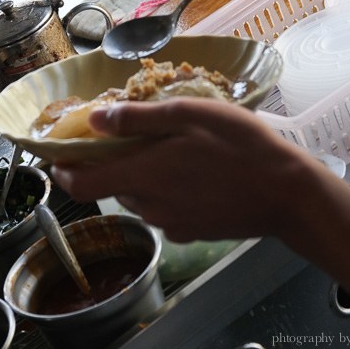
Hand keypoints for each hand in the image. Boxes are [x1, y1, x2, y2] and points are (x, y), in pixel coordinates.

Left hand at [50, 98, 323, 242]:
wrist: (289, 195)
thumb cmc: (240, 147)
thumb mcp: (187, 115)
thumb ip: (136, 119)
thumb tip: (95, 119)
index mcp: (140, 175)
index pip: (79, 185)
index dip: (62, 170)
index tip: (60, 154)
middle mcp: (148, 205)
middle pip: (110, 186)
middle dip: (111, 162)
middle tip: (131, 134)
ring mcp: (169, 223)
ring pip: (136, 196)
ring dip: (140, 175)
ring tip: (169, 148)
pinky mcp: (190, 233)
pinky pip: (162, 209)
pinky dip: (164, 190)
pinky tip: (191, 172)